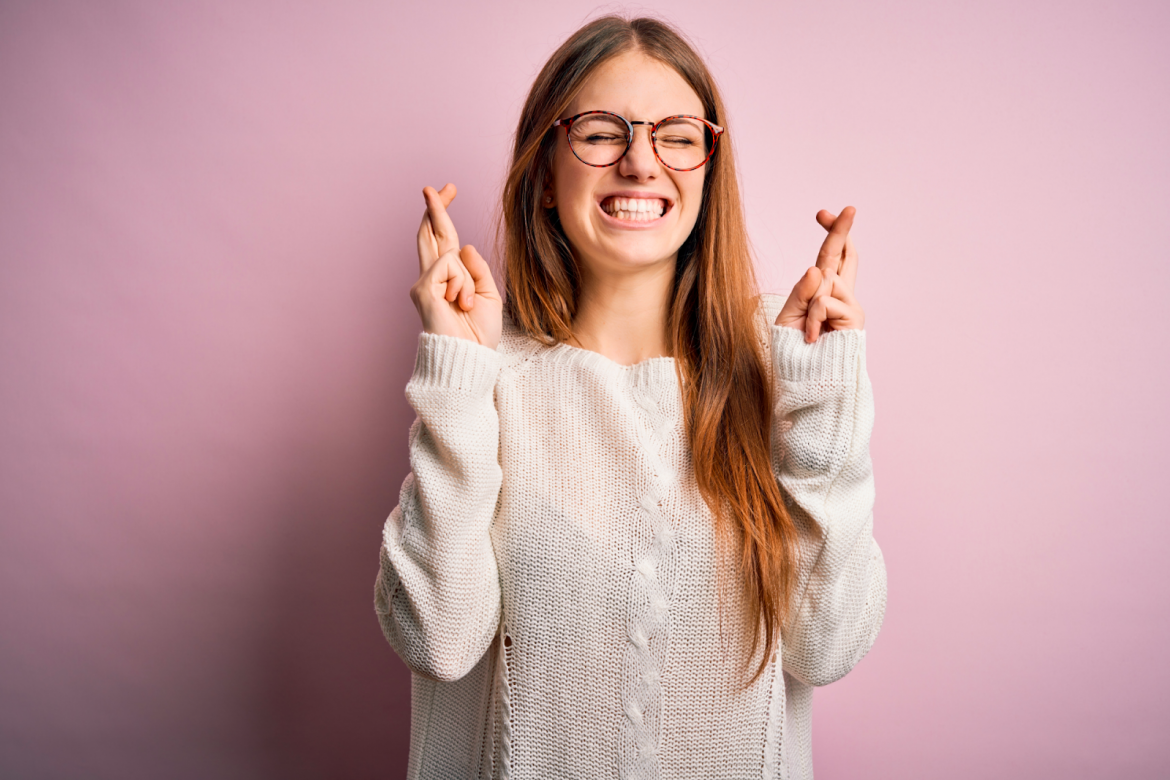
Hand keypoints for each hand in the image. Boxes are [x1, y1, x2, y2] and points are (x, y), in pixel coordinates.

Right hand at [410, 183, 502, 348]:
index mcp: (449, 278)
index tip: (448, 190)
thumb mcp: (489, 295)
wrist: (470, 357)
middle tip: (433, 186)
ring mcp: (424, 283)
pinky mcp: (423, 289)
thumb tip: (462, 246)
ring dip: (467, 280)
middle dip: (435, 208)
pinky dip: (462, 285)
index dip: (443, 214)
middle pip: (431, 233)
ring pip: (449, 253)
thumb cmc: (479, 334)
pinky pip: (449, 267)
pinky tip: (458, 304)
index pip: (444, 239)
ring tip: (466, 305)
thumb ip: (477, 269)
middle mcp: (432, 277)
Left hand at [774, 206, 864, 342]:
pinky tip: (815, 337)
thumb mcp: (790, 317)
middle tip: (848, 208)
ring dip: (810, 306)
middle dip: (842, 230)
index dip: (832, 234)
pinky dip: (814, 320)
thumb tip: (817, 269)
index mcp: (825, 292)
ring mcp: (850, 306)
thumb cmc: (796, 351)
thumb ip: (801, 293)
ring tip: (809, 333)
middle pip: (844, 255)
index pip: (831, 258)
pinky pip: (825, 303)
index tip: (825, 213)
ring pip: (826, 283)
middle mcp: (842, 296)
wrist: (808, 380)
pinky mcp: (854, 318)